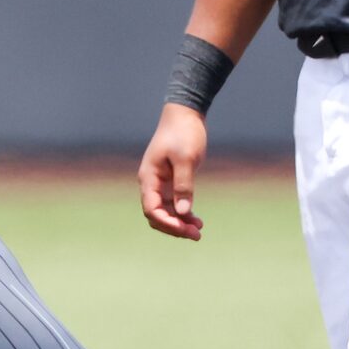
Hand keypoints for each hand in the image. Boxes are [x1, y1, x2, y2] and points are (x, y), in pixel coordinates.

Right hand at [139, 103, 208, 240]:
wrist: (185, 114)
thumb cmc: (184, 133)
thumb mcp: (186, 158)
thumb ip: (184, 185)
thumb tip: (182, 212)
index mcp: (149, 177)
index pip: (152, 209)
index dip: (167, 223)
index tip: (186, 229)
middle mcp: (151, 183)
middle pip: (156, 214)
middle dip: (174, 227)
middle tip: (196, 234)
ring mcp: (160, 183)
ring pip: (165, 211)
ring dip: (179, 223)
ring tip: (198, 231)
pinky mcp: (171, 181)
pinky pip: (173, 204)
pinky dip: (183, 214)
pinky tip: (196, 220)